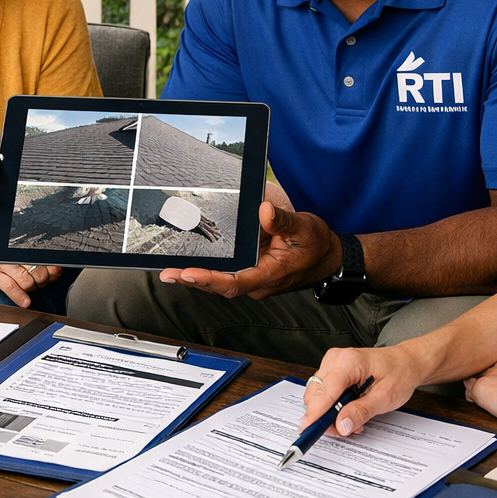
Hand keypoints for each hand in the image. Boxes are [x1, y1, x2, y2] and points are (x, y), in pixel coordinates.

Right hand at [0, 227, 60, 307]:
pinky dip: (19, 296)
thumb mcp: (1, 239)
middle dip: (43, 279)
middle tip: (42, 281)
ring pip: (26, 280)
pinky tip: (25, 301)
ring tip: (32, 289)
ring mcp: (0, 265)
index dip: (50, 266)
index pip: (39, 255)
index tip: (54, 272)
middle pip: (37, 270)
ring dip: (32, 288)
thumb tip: (41, 255)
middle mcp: (8, 254)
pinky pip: (10, 288)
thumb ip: (19, 244)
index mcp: (14, 243)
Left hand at [158, 202, 339, 300]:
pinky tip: (189, 267)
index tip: (190, 273)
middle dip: (193, 281)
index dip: (212, 280)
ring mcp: (254, 280)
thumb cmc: (317, 245)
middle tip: (168, 273)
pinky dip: (206, 273)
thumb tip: (264, 210)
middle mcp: (259, 283)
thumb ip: (283, 221)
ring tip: (169, 273)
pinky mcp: (251, 273)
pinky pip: (226, 276)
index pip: (236, 282)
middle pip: (221, 287)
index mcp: (270, 275)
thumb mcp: (304, 227)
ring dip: (195, 279)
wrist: (328, 258)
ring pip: (221, 284)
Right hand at [299, 343, 430, 436]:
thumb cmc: (399, 374)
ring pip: (316, 394)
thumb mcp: (385, 397)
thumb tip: (341, 425)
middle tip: (344, 430)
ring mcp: (332, 362)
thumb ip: (361, 412)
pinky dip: (331, 405)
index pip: (325, 391)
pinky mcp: (331, 368)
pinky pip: (322, 391)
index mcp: (349, 362)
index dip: (315, 414)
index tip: (308, 431)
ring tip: (351, 418)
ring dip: (328, 412)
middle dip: (325, 417)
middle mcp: (336, 359)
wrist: (406, 362)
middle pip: (315, 394)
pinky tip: (347, 409)